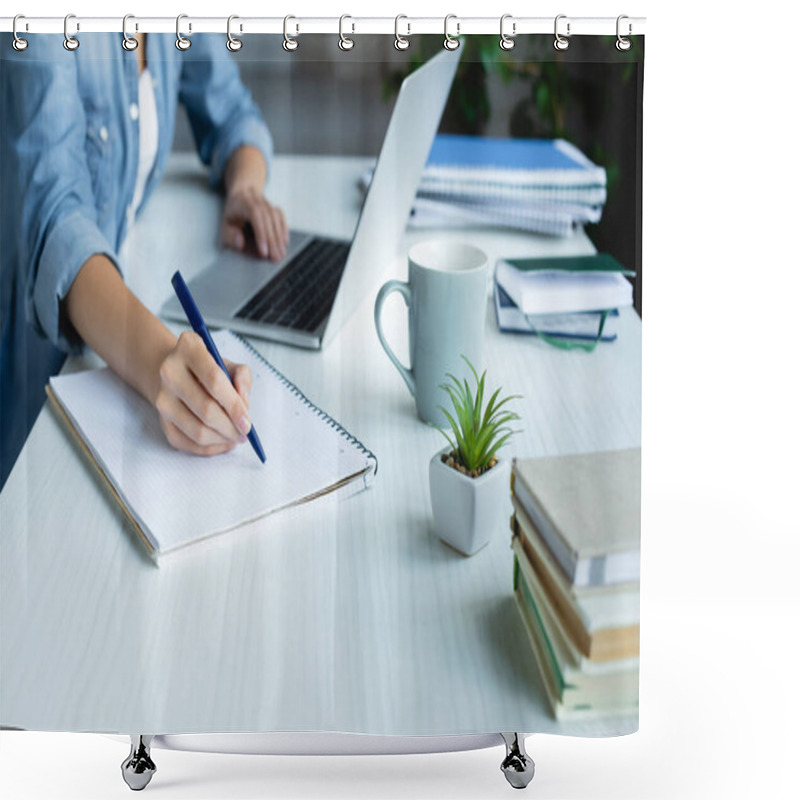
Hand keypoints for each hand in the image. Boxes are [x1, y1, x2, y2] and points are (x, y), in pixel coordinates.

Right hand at [155, 332, 252, 455]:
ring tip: (235, 437)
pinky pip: (188, 443)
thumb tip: (244, 406)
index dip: (234, 406)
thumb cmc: (209, 369)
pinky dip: (210, 448)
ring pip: (197, 430)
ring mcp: (161, 397)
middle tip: (244, 433)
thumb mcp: (229, 364)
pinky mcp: (161, 420)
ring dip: (222, 439)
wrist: (177, 373)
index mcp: (188, 347)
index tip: (248, 423)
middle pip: (206, 409)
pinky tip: (222, 441)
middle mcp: (169, 371)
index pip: (214, 380)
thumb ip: (242, 379)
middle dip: (230, 427)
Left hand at [221, 185, 288, 260]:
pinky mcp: (274, 209)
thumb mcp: (225, 224)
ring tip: (280, 254)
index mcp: (244, 205)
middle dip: (272, 242)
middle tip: (275, 258)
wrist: (242, 193)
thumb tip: (240, 243)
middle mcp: (258, 203)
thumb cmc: (233, 212)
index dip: (261, 235)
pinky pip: (281, 219)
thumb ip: (230, 235)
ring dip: (279, 239)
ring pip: (276, 221)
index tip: (264, 251)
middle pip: (268, 222)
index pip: (256, 218)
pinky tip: (285, 242)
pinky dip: (284, 230)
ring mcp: (268, 205)